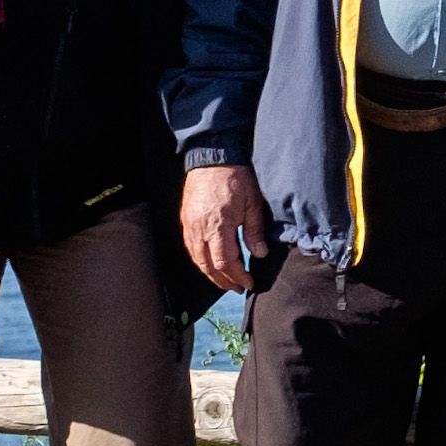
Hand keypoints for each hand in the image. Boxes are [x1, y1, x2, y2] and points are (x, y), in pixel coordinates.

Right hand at [179, 165, 269, 295]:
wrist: (213, 157)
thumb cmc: (235, 178)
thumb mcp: (252, 204)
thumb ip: (254, 231)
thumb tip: (259, 254)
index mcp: (217, 226)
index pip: (225, 262)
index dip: (237, 276)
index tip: (248, 283)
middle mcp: (199, 230)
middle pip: (208, 266)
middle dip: (224, 281)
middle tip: (238, 288)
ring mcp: (189, 226)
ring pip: (197, 259)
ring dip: (211, 274)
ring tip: (226, 281)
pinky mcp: (186, 221)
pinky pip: (191, 248)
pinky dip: (201, 261)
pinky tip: (211, 264)